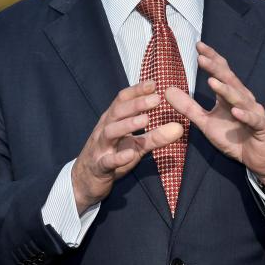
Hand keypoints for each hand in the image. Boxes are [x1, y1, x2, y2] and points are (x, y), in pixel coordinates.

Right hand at [72, 80, 183, 213]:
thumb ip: (156, 135)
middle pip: (118, 112)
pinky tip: (130, 154)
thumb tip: (180, 127)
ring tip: (146, 120)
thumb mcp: (137, 145)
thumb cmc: (113, 155)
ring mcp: (100, 147)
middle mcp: (104, 129)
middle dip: (137, 104)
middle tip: (157, 99)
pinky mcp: (99, 166)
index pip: (123, 100)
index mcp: (113, 120)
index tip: (155, 83)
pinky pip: (107, 161)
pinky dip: (118, 157)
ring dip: (128, 125)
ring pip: (110, 132)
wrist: (85, 180)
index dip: (137, 90)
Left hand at [164, 42, 264, 191]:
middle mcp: (243, 99)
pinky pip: (254, 120)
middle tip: (202, 58)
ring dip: (227, 90)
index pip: (221, 73)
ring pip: (241, 99)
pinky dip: (245, 115)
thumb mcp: (206, 122)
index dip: (211, 59)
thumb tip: (167, 90)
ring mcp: (254, 112)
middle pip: (230, 80)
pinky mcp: (262, 127)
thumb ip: (188, 107)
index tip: (198, 46)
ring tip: (212, 82)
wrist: (258, 158)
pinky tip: (236, 111)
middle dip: (216, 69)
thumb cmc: (234, 137)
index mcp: (230, 96)